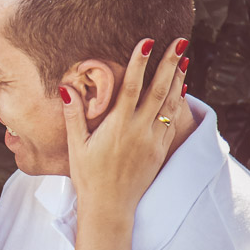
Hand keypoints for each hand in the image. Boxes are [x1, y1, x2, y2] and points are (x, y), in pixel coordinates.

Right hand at [62, 38, 188, 219]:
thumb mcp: (76, 146)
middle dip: (169, 64)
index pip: (132, 87)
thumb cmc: (88, 177)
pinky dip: (178, 103)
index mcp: (117, 126)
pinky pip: (172, 121)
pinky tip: (181, 90)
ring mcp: (152, 141)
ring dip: (177, 80)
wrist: (110, 207)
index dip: (140, 63)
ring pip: (169, 104)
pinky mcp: (160, 151)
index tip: (147, 42)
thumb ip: (73, 115)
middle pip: (158, 90)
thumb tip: (66, 89)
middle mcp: (139, 131)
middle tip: (179, 42)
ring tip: (184, 60)